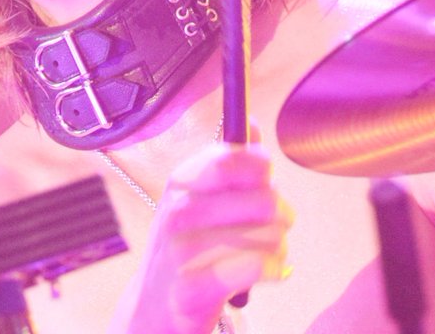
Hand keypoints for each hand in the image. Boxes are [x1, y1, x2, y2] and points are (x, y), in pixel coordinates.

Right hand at [121, 133, 293, 333]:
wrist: (153, 309)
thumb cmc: (186, 250)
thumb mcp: (197, 201)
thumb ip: (228, 163)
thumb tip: (252, 124)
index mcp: (182, 182)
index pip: (238, 159)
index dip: (263, 173)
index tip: (263, 186)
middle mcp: (179, 211)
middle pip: (265, 199)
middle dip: (281, 217)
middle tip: (272, 228)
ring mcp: (183, 250)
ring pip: (269, 235)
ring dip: (279, 248)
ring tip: (266, 255)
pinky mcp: (194, 287)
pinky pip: (258, 266)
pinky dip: (275, 271)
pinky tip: (271, 273)